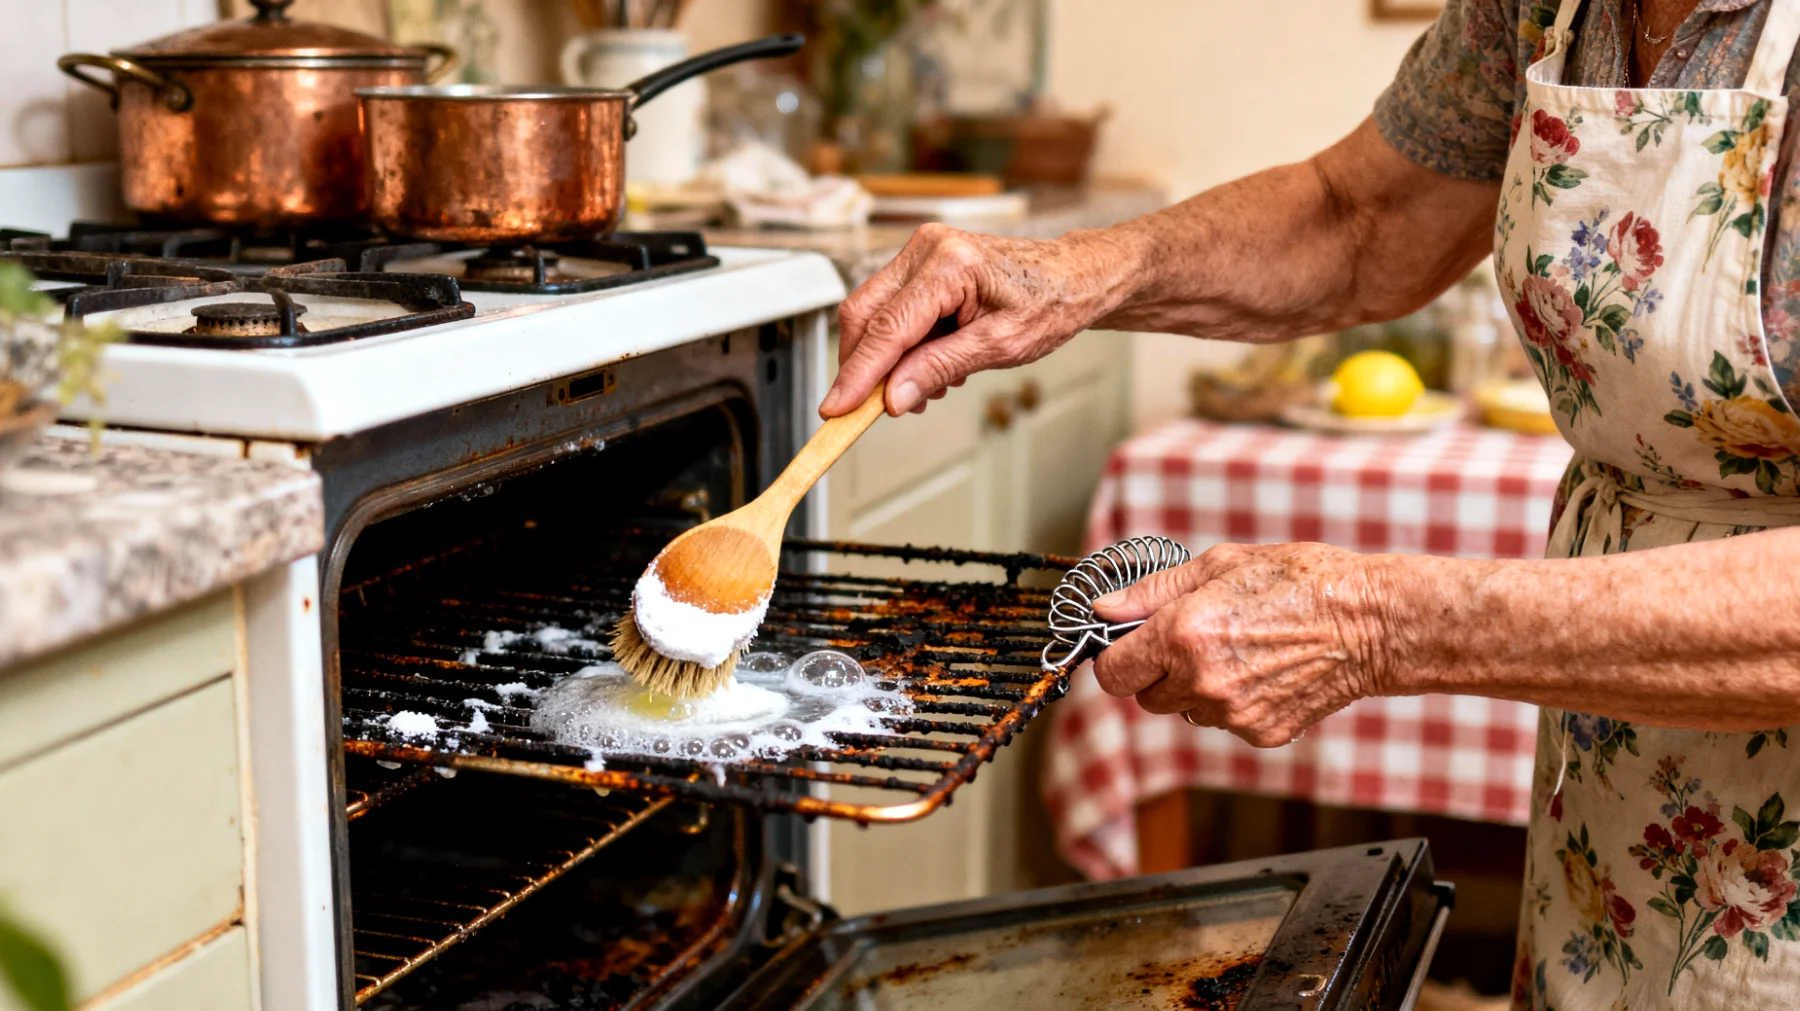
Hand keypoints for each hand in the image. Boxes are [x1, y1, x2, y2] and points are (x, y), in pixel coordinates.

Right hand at [820, 224, 1136, 417]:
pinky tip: (931, 361)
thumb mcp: (1000, 347)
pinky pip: (890, 308)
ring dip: (886, 359)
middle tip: (877, 409)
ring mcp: (921, 252)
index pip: (887, 327)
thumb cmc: (1050, 302)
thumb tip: (893, 397)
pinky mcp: (920, 263)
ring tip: (929, 384)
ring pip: (872, 313)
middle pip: (864, 314)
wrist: (1073, 276)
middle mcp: (927, 248)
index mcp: (949, 264)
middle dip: (863, 367)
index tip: (836, 409)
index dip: (857, 374)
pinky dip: (899, 344)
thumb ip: (940, 369)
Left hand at [1089, 543, 1391, 747]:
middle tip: (1195, 639)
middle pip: (1146, 697)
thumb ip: (1152, 592)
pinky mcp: (1261, 734)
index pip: (1112, 673)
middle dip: (1159, 671)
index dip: (1117, 658)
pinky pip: (1225, 723)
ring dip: (1196, 688)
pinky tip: (1265, 671)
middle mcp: (1201, 681)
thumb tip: (1103, 612)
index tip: (1131, 644)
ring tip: (1240, 649)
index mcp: (1181, 635)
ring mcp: (1232, 714)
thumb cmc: (1300, 581)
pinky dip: (1234, 702)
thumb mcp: (1219, 565)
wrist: (1372, 623)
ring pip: (1186, 710)